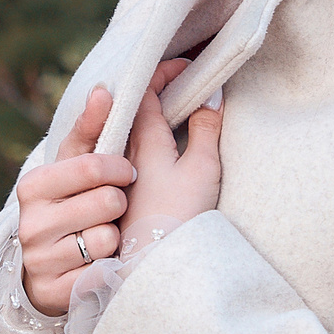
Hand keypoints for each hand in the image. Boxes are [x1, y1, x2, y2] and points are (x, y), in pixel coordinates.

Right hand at [15, 87, 137, 316]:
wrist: (50, 269)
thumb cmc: (73, 205)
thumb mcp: (78, 165)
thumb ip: (92, 129)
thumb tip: (104, 91)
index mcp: (34, 184)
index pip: (93, 165)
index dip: (119, 168)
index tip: (126, 172)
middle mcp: (29, 222)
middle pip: (106, 201)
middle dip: (119, 203)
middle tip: (114, 208)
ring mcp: (40, 259)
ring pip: (106, 238)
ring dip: (116, 236)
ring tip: (105, 236)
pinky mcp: (55, 291)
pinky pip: (104, 272)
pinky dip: (110, 267)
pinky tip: (101, 263)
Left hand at [121, 59, 220, 244]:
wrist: (154, 266)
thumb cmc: (179, 216)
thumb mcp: (202, 168)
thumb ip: (205, 129)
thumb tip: (211, 96)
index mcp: (143, 139)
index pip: (144, 90)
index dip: (162, 72)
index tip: (186, 66)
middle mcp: (125, 152)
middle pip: (134, 109)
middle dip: (157, 90)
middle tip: (184, 82)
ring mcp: (122, 175)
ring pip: (131, 132)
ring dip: (150, 115)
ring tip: (176, 107)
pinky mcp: (125, 195)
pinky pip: (131, 153)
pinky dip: (148, 139)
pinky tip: (164, 146)